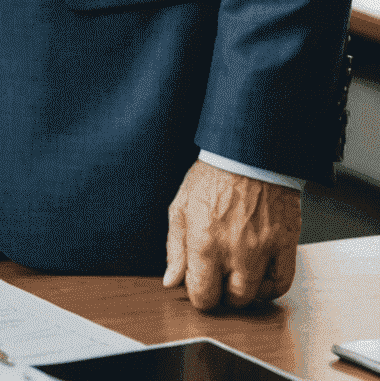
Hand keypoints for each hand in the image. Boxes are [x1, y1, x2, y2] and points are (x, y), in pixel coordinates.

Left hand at [163, 159, 300, 308]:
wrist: (248, 156)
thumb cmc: (212, 177)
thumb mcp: (181, 206)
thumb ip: (175, 247)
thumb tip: (171, 280)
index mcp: (204, 240)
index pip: (202, 294)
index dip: (199, 296)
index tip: (199, 286)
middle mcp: (235, 249)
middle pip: (231, 299)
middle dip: (221, 294)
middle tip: (217, 279)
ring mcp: (263, 249)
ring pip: (256, 295)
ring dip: (244, 292)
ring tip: (235, 275)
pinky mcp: (286, 245)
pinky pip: (282, 284)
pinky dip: (270, 288)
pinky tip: (259, 276)